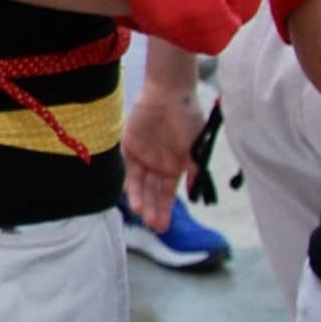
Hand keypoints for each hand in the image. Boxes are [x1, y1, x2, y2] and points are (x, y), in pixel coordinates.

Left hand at [122, 71, 201, 220]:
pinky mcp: (128, 147)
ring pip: (138, 184)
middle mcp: (157, 165)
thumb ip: (193, 167)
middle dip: (152, 209)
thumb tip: (195, 186)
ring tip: (139, 212)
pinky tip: (127, 195)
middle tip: (151, 225)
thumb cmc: (187, 117)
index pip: (167, 194)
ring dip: (139, 198)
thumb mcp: (195, 145)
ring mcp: (142, 157)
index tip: (162, 227)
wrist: (169, 94)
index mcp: (175, 167)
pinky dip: (126, 181)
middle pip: (152, 193)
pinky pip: (125, 168)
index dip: (165, 210)